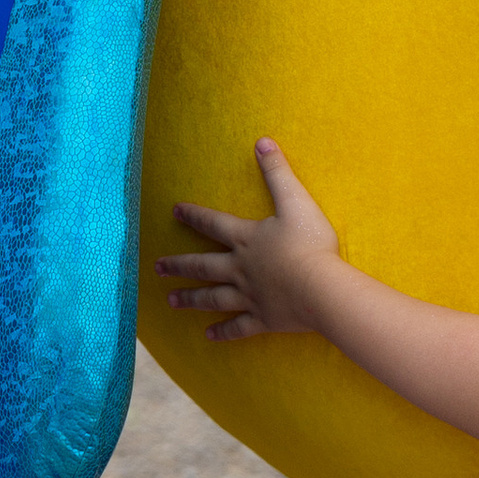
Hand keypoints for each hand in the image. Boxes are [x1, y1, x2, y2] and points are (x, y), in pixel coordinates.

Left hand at [158, 140, 341, 342]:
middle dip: (179, 264)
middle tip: (157, 267)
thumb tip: (262, 141)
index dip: (194, 215)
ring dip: (190, 298)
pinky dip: (223, 332)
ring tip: (171, 301)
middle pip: (203, 265)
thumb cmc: (310, 244)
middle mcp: (240, 268)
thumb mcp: (296, 201)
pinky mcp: (263, 319)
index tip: (174, 211)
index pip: (213, 223)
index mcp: (246, 239)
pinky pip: (238, 327)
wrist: (321, 287)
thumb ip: (278, 173)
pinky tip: (209, 336)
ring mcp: (249, 296)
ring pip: (212, 298)